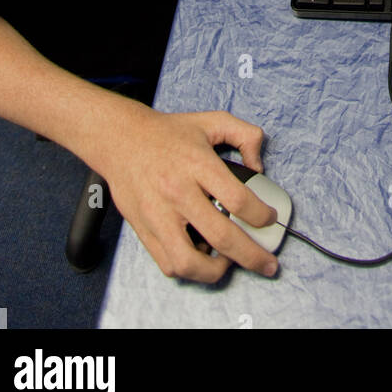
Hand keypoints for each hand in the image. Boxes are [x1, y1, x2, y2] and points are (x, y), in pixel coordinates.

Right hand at [100, 105, 279, 282]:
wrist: (121, 139)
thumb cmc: (168, 132)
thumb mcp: (212, 121)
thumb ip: (245, 135)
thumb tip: (259, 166)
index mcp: (198, 165)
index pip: (238, 200)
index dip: (262, 215)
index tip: (270, 219)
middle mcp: (178, 193)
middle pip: (222, 236)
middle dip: (252, 256)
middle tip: (268, 263)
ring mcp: (158, 216)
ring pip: (190, 262)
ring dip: (216, 271)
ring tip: (230, 263)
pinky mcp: (143, 230)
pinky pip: (168, 263)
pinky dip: (189, 269)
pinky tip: (202, 257)